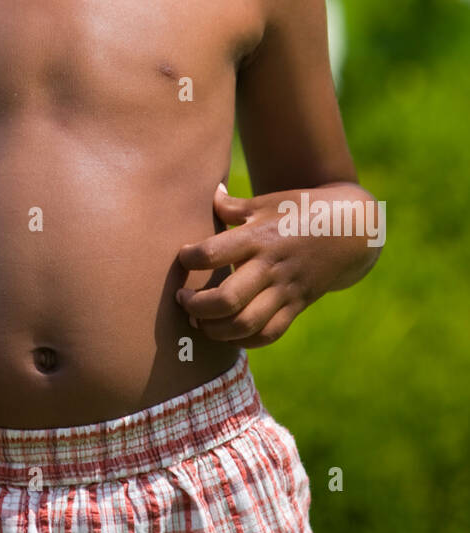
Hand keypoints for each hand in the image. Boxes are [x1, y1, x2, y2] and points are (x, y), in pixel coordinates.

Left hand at [175, 182, 375, 347]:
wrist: (351, 229)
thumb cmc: (300, 210)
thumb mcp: (267, 201)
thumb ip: (233, 206)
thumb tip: (211, 192)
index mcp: (259, 236)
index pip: (212, 253)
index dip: (189, 259)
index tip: (182, 258)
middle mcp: (271, 266)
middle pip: (227, 299)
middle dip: (196, 306)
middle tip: (182, 300)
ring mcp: (286, 289)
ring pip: (246, 324)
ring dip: (215, 330)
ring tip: (199, 321)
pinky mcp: (297, 306)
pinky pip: (269, 333)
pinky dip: (244, 340)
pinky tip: (227, 333)